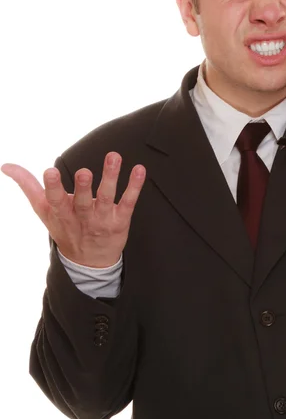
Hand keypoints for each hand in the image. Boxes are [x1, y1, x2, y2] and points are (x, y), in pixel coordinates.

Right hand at [1, 152, 145, 267]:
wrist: (89, 261)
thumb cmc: (65, 227)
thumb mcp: (43, 210)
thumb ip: (27, 185)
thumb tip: (6, 165)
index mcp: (62, 214)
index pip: (55, 200)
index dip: (53, 187)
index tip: (50, 171)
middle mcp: (83, 217)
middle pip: (83, 201)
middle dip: (83, 187)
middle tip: (84, 172)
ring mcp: (103, 219)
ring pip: (107, 198)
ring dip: (111, 177)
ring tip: (113, 157)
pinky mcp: (121, 220)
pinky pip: (129, 202)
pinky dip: (134, 187)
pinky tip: (139, 170)